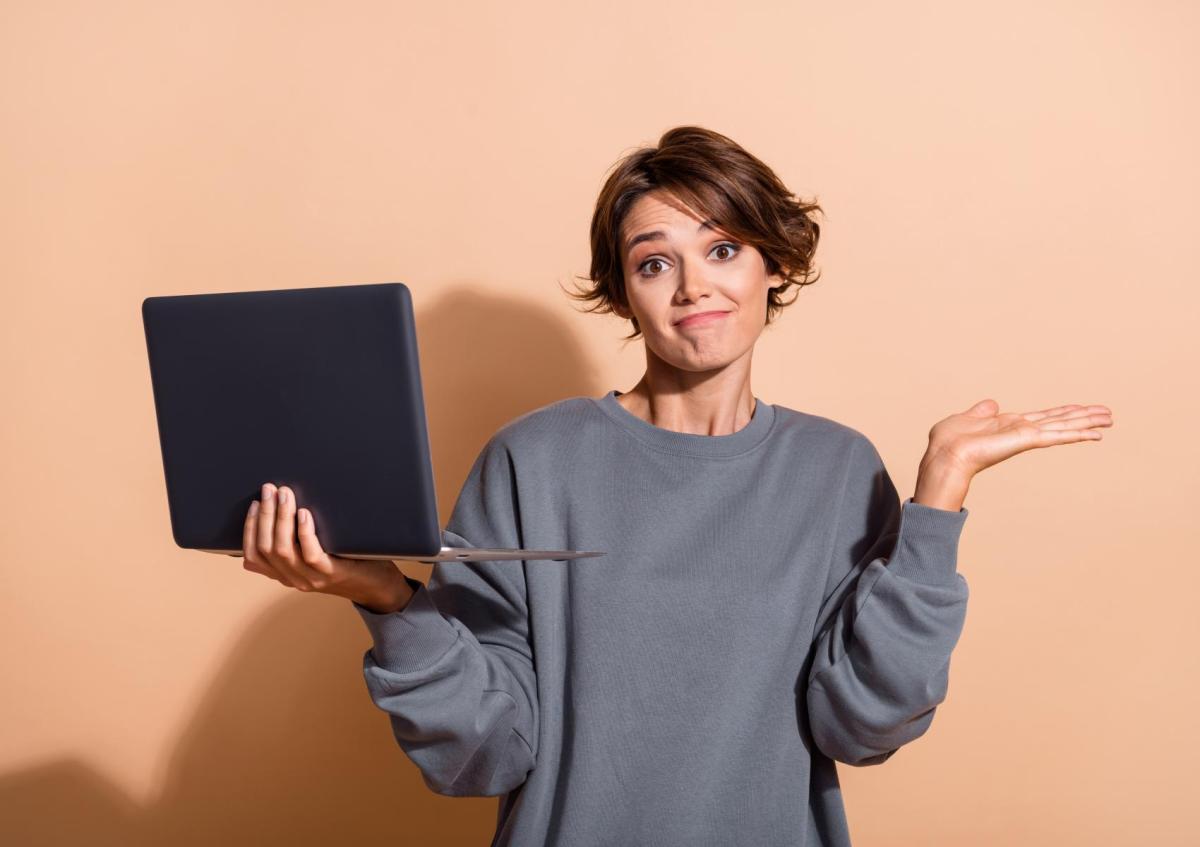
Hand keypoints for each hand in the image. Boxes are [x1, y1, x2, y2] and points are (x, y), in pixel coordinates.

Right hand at [241, 481, 410, 606]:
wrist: (376, 586)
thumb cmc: (345, 562)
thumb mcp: (313, 556)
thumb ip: (295, 542)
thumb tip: (281, 505)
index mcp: (284, 574)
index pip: (253, 555)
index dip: (249, 528)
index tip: (254, 504)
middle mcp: (293, 578)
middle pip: (266, 548)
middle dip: (264, 515)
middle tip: (269, 489)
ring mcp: (311, 578)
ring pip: (284, 550)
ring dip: (282, 518)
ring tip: (285, 495)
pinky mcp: (332, 573)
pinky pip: (311, 554)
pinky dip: (304, 532)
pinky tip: (305, 513)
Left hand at [924, 399, 1114, 477]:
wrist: (945, 455)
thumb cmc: (949, 441)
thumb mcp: (966, 418)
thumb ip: (981, 412)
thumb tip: (992, 404)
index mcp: (1010, 424)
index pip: (1044, 416)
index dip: (1064, 412)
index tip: (1082, 408)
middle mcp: (1022, 430)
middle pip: (1060, 420)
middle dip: (1084, 416)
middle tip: (1109, 414)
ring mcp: (1027, 436)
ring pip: (1064, 427)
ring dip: (1088, 422)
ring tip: (1110, 419)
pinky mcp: (1027, 440)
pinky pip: (1058, 435)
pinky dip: (1077, 434)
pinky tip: (1096, 433)